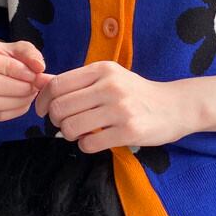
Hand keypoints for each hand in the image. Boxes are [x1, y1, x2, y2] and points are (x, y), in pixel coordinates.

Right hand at [0, 36, 50, 121]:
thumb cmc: (5, 56)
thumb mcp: (19, 48)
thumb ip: (30, 54)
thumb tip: (39, 67)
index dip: (11, 68)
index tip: (32, 73)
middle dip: (19, 87)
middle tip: (36, 85)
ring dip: (18, 100)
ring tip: (31, 93)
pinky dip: (13, 111)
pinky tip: (22, 102)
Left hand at [33, 60, 189, 152]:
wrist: (175, 106)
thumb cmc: (136, 92)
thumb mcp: (109, 77)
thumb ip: (78, 81)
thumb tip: (41, 82)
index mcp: (103, 70)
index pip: (57, 85)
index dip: (43, 101)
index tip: (43, 111)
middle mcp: (111, 86)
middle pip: (61, 107)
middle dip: (56, 120)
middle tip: (65, 124)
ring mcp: (120, 109)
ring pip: (72, 127)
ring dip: (70, 135)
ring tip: (81, 133)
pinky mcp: (129, 131)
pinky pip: (89, 144)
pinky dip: (86, 145)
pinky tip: (95, 140)